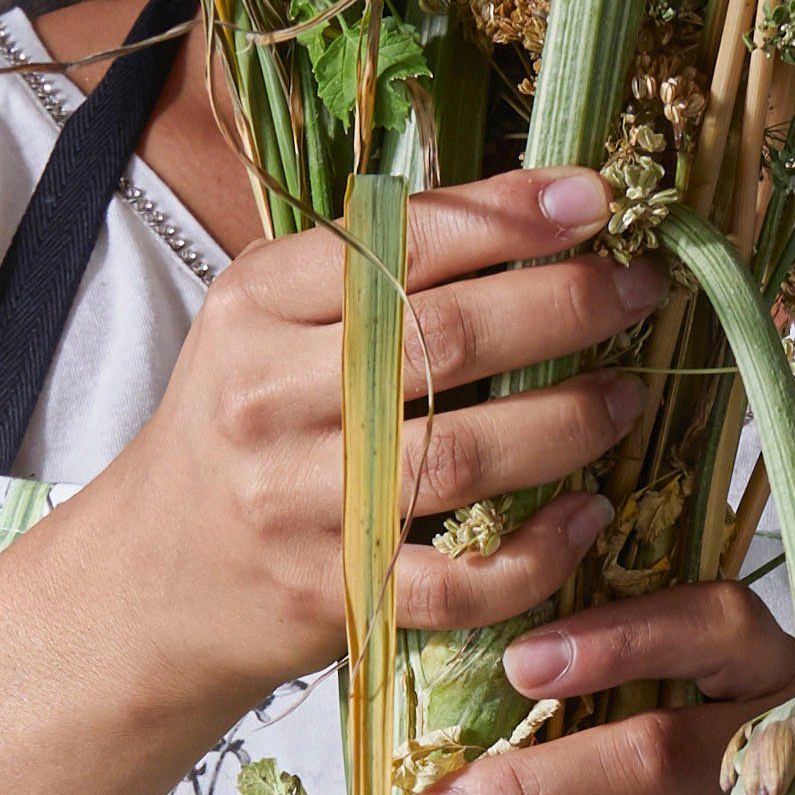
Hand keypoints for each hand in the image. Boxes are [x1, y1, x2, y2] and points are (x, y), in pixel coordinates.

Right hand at [97, 167, 665, 715]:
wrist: (153, 578)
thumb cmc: (244, 430)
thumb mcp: (270, 324)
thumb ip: (370, 272)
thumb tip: (534, 208)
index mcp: (258, 304)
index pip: (400, 241)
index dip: (511, 216)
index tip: (597, 201)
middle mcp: (267, 394)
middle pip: (449, 339)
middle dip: (568, 306)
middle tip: (641, 291)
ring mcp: (296, 500)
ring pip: (463, 455)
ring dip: (569, 423)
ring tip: (625, 397)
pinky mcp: (330, 594)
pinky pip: (457, 581)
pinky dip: (536, 553)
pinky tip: (582, 517)